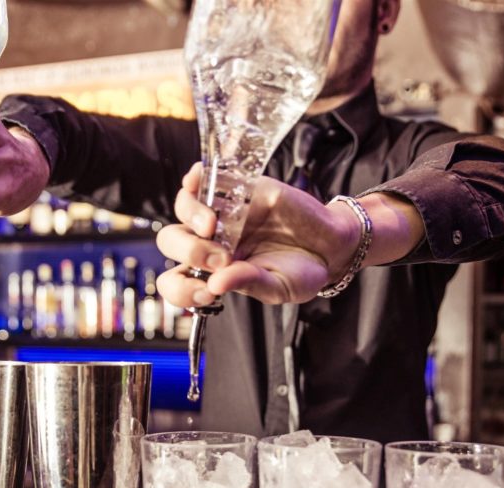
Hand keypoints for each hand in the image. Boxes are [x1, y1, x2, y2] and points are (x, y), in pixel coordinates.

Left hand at [156, 163, 359, 306]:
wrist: (331, 245)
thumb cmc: (302, 271)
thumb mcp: (278, 286)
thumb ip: (248, 283)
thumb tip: (216, 284)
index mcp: (213, 273)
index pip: (176, 282)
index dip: (180, 289)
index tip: (206, 294)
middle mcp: (211, 243)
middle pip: (172, 241)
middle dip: (189, 251)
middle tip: (220, 258)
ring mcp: (223, 214)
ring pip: (184, 207)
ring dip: (190, 216)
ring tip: (212, 225)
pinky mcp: (239, 188)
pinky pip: (205, 177)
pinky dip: (196, 176)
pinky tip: (200, 183)